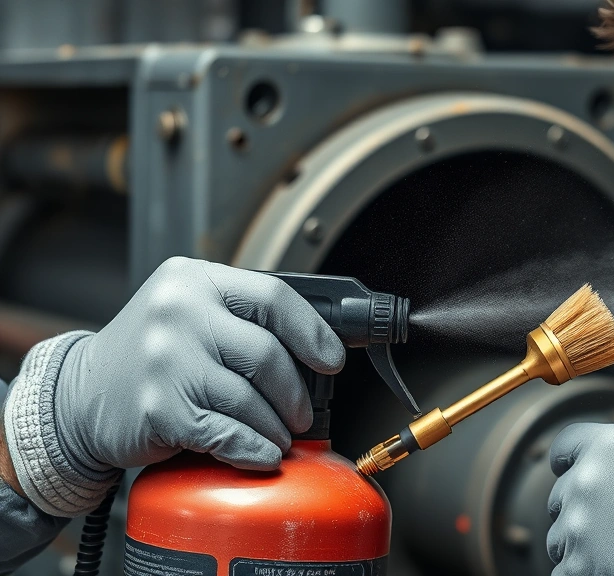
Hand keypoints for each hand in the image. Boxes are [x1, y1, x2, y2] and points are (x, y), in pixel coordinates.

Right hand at [56, 257, 344, 471]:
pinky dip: (253, 449)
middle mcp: (178, 312)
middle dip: (296, 393)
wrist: (80, 398)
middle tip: (302, 412)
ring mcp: (166, 360)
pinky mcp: (161, 408)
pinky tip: (260, 453)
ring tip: (279, 435)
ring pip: (251, 399)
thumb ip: (243, 319)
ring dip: (276, 427)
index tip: (332, 360)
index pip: (274, 296)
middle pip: (268, 354)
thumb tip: (319, 348)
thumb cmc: (150, 357)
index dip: (313, 332)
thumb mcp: (191, 314)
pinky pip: (228, 433)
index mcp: (194, 280)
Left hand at [547, 368, 613, 575]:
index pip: (565, 444)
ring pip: (560, 537)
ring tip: (613, 550)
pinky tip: (606, 570)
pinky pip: (564, 572)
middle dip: (581, 506)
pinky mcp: (582, 569)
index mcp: (609, 447)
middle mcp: (586, 485)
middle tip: (613, 521)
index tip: (574, 467)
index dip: (570, 456)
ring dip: (578, 543)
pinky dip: (580, 572)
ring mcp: (580, 531)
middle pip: (562, 495)